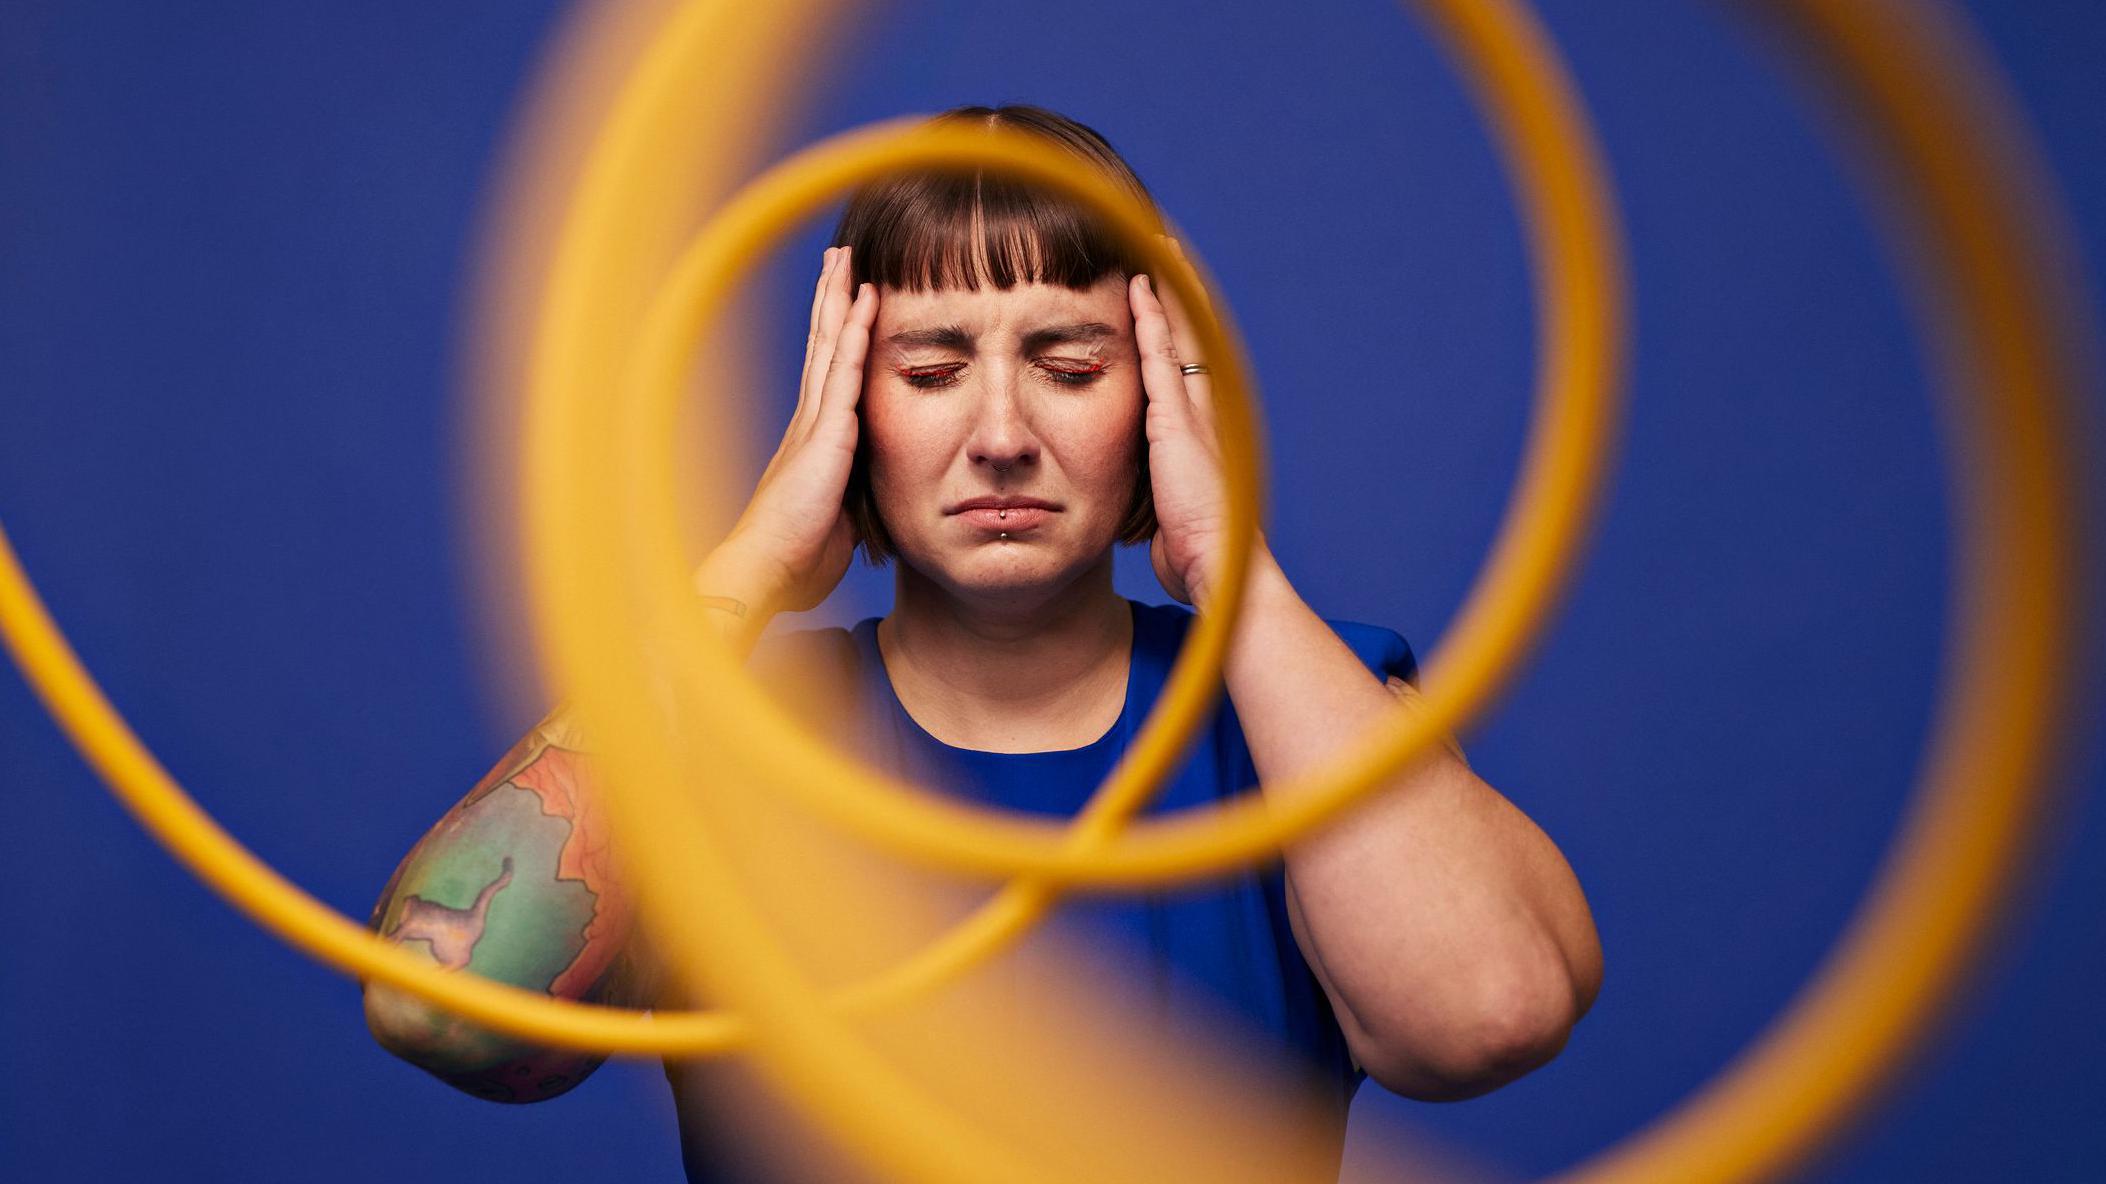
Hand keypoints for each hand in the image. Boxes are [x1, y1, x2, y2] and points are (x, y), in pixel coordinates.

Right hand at [697, 246, 878, 615]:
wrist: (766, 569)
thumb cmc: (795, 559)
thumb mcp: (836, 523)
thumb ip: (850, 500)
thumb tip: (863, 503)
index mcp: (810, 442)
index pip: (826, 376)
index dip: (833, 336)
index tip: (842, 300)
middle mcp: (808, 422)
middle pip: (822, 346)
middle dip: (830, 300)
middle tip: (837, 258)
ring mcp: (814, 422)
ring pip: (830, 345)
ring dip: (840, 299)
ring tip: (846, 258)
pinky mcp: (825, 431)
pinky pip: (845, 370)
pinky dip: (856, 332)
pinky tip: (866, 299)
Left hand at [1129, 238, 1254, 604]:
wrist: (1219, 566)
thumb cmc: (1195, 554)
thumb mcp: (1168, 516)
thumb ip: (1158, 499)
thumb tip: (1144, 515)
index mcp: (1200, 433)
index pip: (1186, 365)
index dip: (1173, 326)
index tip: (1160, 291)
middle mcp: (1203, 412)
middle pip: (1190, 336)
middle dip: (1177, 292)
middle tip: (1164, 247)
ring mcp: (1193, 412)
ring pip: (1179, 334)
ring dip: (1167, 288)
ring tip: (1157, 244)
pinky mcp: (1176, 419)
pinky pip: (1161, 354)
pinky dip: (1151, 317)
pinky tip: (1140, 284)